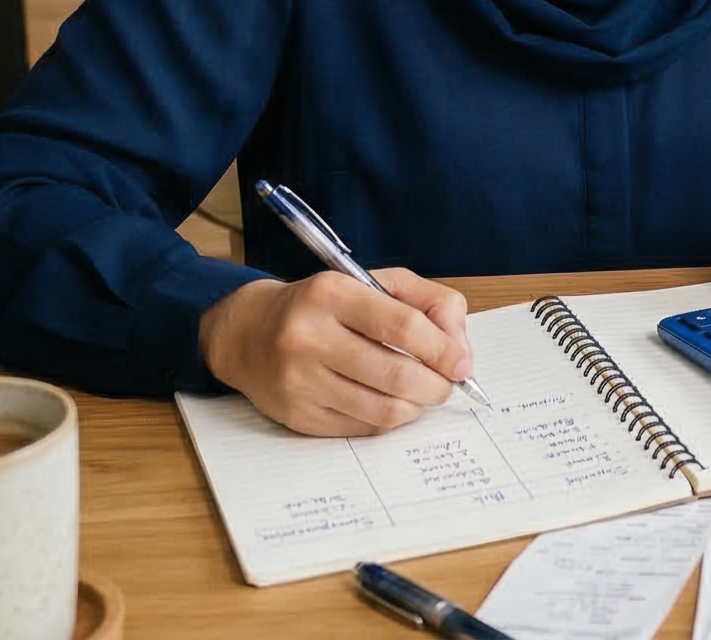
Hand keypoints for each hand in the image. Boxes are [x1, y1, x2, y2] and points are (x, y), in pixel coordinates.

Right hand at [198, 267, 473, 435]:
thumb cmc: (324, 306)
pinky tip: (390, 402)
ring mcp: (300, 381)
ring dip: (417, 406)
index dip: (443, 349)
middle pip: (397, 374)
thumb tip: (459, 349)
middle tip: (446, 384)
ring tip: (422, 394)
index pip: (403, 326)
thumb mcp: (376, 283)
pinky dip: (389, 418)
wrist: (248, 333)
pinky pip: (364, 428)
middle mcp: (309, 337)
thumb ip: (429, 302)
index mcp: (331, 294)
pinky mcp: (297, 416)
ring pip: (384, 409)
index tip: (462, 364)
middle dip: (436, 385)